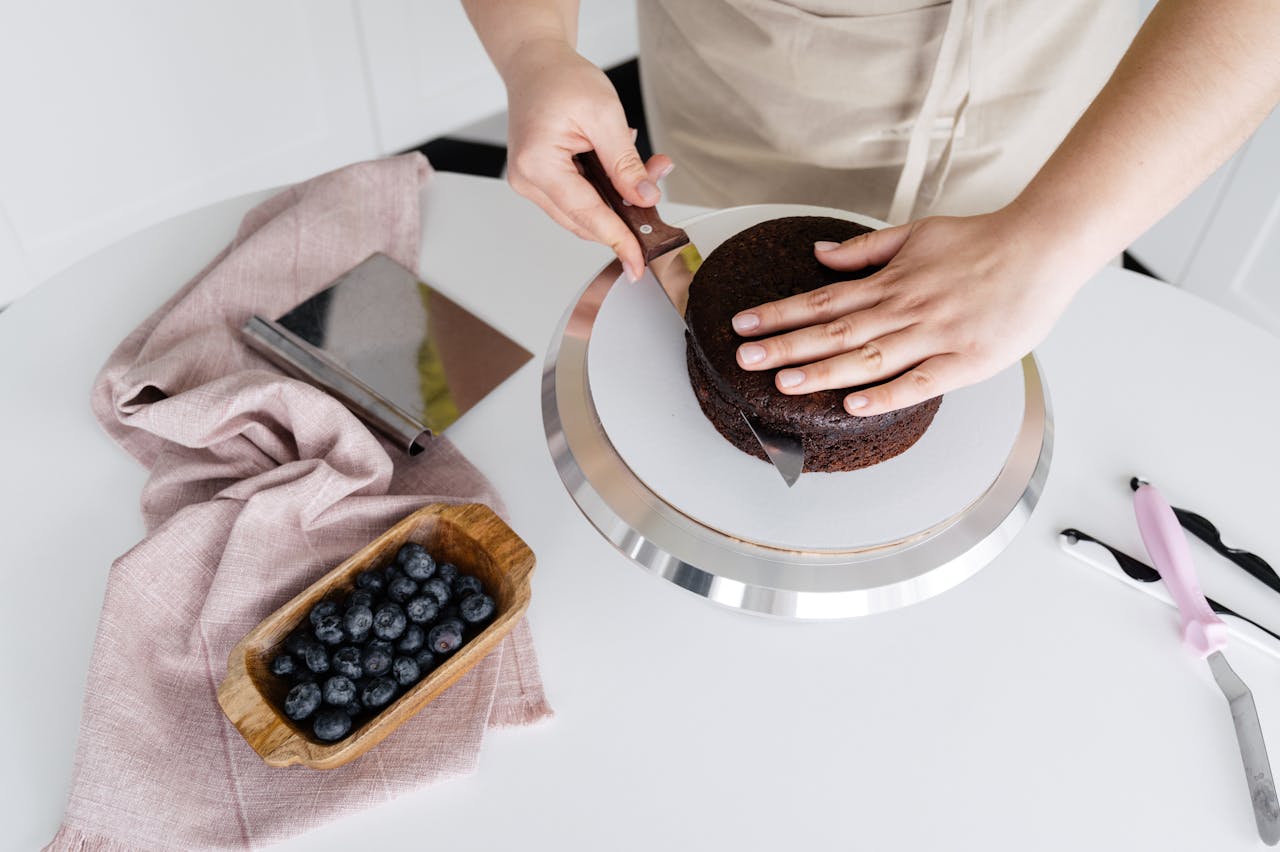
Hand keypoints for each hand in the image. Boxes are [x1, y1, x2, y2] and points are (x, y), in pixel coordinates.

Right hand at [503, 39, 672, 279]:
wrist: (536, 65)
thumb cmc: (562, 80)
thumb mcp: (605, 115)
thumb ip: (625, 162)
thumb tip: (645, 198)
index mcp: (538, 164)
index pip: (586, 214)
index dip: (617, 239)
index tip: (639, 261)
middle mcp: (528, 180)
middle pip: (584, 221)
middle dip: (625, 214)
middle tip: (657, 195)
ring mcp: (531, 183)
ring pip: (583, 214)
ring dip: (617, 201)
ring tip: (645, 171)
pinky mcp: (540, 181)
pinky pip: (577, 200)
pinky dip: (604, 192)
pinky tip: (619, 170)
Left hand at [730, 211, 1089, 414]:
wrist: (1045, 245)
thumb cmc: (984, 241)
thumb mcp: (917, 232)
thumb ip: (865, 250)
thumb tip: (818, 255)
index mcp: (891, 282)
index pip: (822, 301)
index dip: (780, 313)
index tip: (743, 324)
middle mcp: (905, 309)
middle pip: (835, 331)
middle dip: (785, 345)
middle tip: (743, 359)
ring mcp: (935, 336)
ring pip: (869, 358)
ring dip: (823, 371)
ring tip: (782, 382)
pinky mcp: (966, 361)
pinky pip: (919, 382)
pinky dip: (885, 395)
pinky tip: (853, 405)